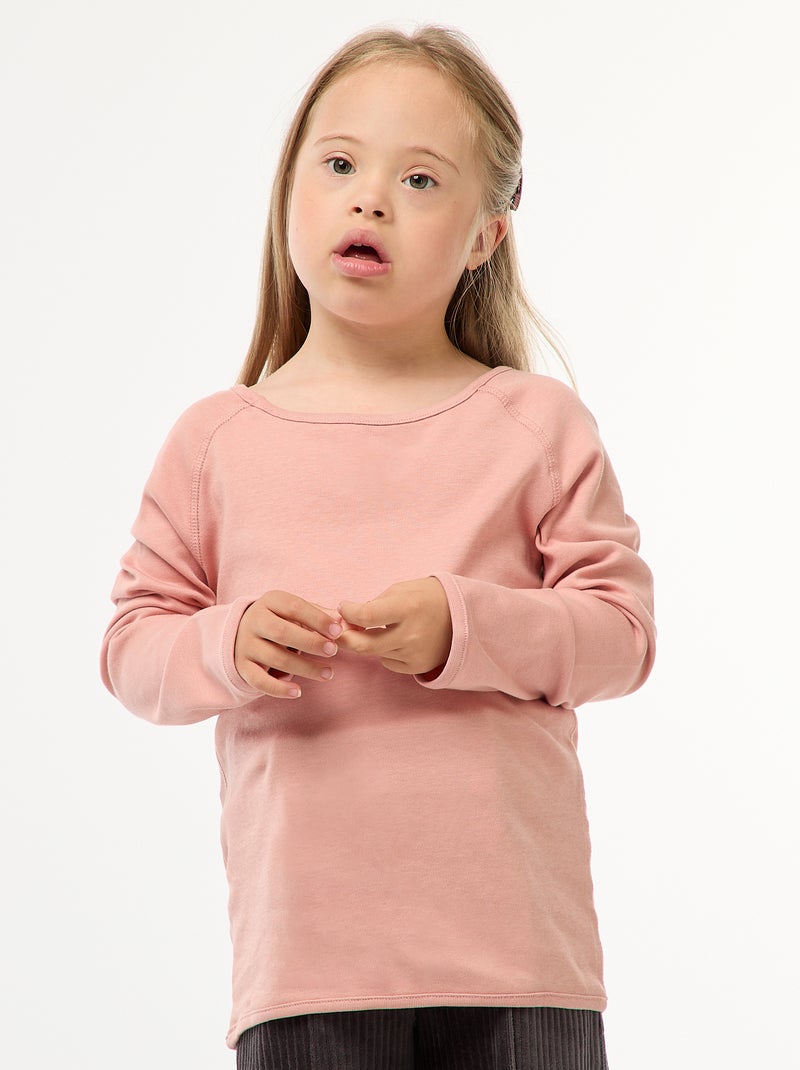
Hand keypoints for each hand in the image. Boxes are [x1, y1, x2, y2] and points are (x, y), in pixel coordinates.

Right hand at [234, 591, 341, 697]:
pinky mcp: (242, 666)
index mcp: (270, 602)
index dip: (317, 619)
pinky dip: (278, 689)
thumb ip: (319, 615)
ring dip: (304, 668)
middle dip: (311, 642)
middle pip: (282, 632)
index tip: (337, 632)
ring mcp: (246, 645)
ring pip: (275, 658)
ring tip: (327, 673)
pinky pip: (259, 680)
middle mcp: (254, 621)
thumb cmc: (280, 620)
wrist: (240, 632)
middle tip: (333, 651)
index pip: (294, 607)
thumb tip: (345, 622)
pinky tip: (297, 692)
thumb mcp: (295, 612)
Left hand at [337, 578, 452, 675]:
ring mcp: (414, 653)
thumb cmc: (427, 597)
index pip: (366, 616)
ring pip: (374, 653)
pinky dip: (385, 652)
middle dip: (344, 637)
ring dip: (368, 641)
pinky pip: (388, 662)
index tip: (344, 607)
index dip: (348, 612)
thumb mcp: (401, 590)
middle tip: (340, 629)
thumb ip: (374, 604)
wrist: (463, 616)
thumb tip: (349, 620)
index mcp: (407, 608)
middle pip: (363, 645)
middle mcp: (411, 634)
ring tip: (377, 629)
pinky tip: (395, 640)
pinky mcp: (418, 666)